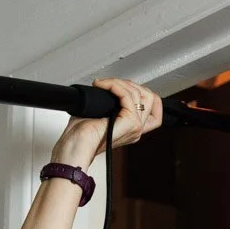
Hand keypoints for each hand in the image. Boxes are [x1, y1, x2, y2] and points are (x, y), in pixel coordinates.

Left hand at [49, 78, 163, 168]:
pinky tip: (103, 85)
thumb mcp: (99, 113)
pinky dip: (114, 85)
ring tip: (103, 84)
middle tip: (111, 84)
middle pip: (150, 98)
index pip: (154, 109)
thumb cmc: (81, 134)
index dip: (144, 93)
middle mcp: (136, 129)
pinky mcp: (130, 123)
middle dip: (130, 84)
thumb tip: (108, 87)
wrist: (75, 145)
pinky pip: (128, 95)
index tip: (125, 86)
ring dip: (118, 83)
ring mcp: (135, 127)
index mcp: (131, 128)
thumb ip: (110, 102)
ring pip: (139, 93)